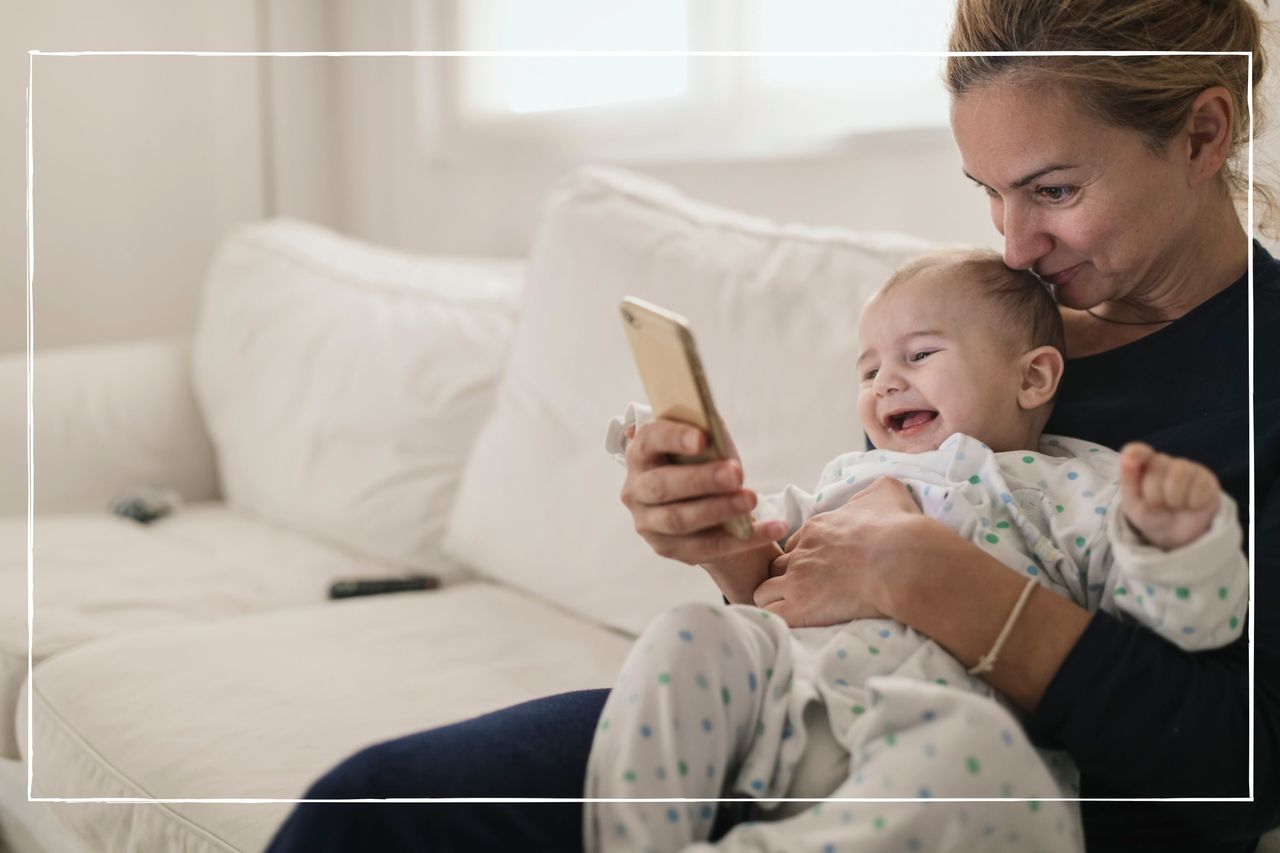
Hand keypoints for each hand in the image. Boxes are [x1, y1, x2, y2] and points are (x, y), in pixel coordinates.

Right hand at [620, 418, 786, 565]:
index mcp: (641, 454)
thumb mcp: (702, 446)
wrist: (701, 504)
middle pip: (663, 485)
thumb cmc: (701, 464)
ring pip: (680, 520)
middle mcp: (635, 490)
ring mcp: (648, 523)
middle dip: (700, 480)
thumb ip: (708, 437)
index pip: (650, 440)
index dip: (674, 438)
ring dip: (719, 509)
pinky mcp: (668, 549)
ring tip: (752, 500)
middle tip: (735, 474)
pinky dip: (744, 539)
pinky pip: (708, 547)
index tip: (703, 439)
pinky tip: (773, 528)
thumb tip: (718, 436)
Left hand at [753, 477, 923, 626]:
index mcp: (817, 528)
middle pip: (776, 567)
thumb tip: (874, 495)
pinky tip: (792, 624)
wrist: (902, 561)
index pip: (795, 545)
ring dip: (775, 601)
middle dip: (785, 579)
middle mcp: (801, 552)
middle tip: (806, 592)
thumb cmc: (899, 528)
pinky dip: (777, 620)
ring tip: (795, 612)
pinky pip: (772, 615)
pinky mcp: (800, 606)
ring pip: (764, 592)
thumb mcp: (886, 492)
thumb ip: (872, 492)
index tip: (820, 570)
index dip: (803, 558)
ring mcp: (797, 580)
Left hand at [1119, 442, 1219, 549]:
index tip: (1132, 460)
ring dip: (1173, 499)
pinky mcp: (1207, 479)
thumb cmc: (1151, 513)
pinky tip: (1190, 505)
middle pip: (1156, 470)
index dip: (1136, 454)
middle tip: (1157, 505)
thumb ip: (1129, 478)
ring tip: (1174, 505)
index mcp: (1142, 465)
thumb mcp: (1133, 502)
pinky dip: (1192, 503)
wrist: (1175, 534)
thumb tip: (1128, 456)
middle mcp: (1164, 461)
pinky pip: (1199, 488)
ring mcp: (1187, 468)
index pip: (1137, 451)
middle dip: (1153, 495)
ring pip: (1179, 476)